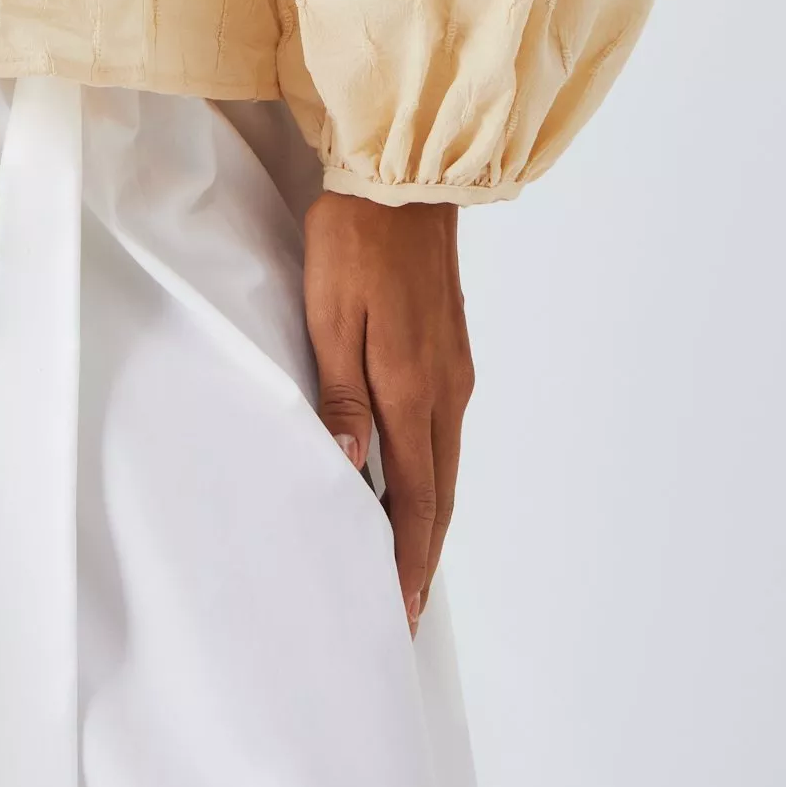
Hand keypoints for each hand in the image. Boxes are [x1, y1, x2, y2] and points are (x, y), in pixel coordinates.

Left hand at [302, 190, 472, 631]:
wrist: (402, 179)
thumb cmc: (355, 243)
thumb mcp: (331, 317)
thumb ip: (342, 397)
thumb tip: (350, 471)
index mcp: (412, 389)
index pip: (415, 498)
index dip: (408, 557)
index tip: (399, 607)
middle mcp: (445, 390)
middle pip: (440, 493)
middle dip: (425, 553)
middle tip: (407, 605)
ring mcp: (454, 369)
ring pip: (447, 464)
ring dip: (431, 516)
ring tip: (409, 557)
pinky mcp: (452, 350)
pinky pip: (447, 431)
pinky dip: (434, 472)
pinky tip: (415, 479)